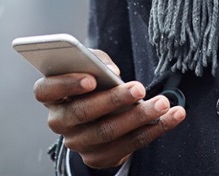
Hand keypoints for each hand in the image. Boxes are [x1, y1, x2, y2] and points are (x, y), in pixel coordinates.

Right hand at [32, 49, 185, 169]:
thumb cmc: (92, 80)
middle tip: (139, 88)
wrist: (97, 114)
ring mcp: (78, 142)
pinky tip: (173, 116)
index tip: (92, 79)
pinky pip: (129, 145)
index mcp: (50, 95)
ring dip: (139, 116)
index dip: (67, 84)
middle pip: (83, 113)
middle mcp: (59, 121)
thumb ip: (96, 60)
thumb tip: (111, 71)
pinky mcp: (98, 157)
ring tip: (163, 103)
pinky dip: (154, 130)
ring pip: (109, 132)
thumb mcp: (89, 64)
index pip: (46, 90)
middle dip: (114, 100)